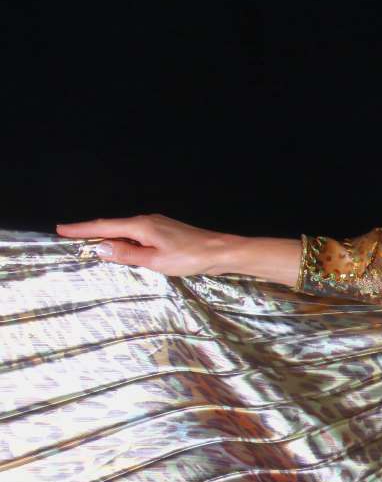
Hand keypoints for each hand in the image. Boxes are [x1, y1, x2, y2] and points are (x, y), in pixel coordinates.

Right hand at [56, 213, 242, 276]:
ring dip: (108, 236)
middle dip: (90, 231)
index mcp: (141, 226)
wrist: (221, 251)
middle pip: (113, 226)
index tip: (61, 230)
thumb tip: (100, 247)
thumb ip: (127, 254)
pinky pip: (137, 234)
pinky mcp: (165, 231)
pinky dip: (124, 240)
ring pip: (125, 230)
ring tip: (90, 244)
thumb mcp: (155, 260)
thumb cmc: (190, 257)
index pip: (104, 227)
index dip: (82, 229)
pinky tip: (122, 248)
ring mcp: (157, 225)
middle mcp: (146, 221)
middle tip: (69, 237)